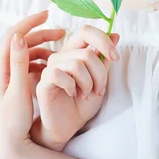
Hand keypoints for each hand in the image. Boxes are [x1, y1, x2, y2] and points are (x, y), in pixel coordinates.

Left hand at [0, 9, 64, 158]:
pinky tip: (54, 66)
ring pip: (26, 53)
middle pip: (20, 41)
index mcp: (1, 68)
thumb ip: (19, 65)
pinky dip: (42, 60)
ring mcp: (8, 77)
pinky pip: (29, 64)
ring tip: (62, 48)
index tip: (47, 14)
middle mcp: (2, 69)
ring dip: (43, 47)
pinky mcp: (14, 85)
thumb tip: (18, 37)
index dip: (29, 22)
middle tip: (61, 31)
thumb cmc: (12, 123)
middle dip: (40, 32)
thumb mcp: (17, 93)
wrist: (6, 147)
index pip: (13, 35)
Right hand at [30, 24, 119, 151]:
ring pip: (76, 64)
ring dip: (88, 83)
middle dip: (100, 74)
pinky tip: (72, 94)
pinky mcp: (43, 82)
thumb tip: (115, 35)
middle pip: (86, 52)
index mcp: (74, 52)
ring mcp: (50, 68)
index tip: (115, 57)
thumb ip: (105, 59)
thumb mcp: (100, 81)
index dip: (103, 40)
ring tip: (85, 94)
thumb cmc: (82, 104)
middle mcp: (61, 56)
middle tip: (98, 89)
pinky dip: (72, 87)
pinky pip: (59, 75)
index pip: (86, 31)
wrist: (68, 127)